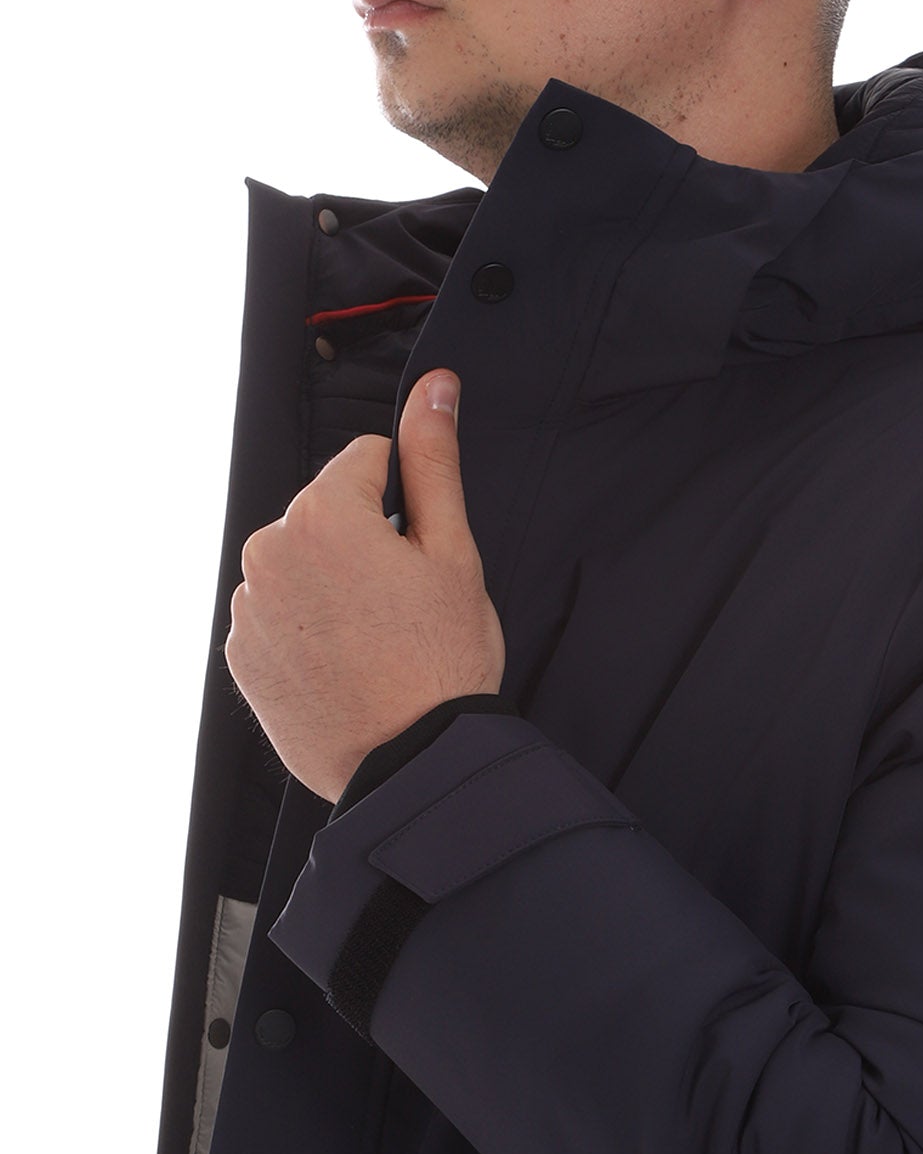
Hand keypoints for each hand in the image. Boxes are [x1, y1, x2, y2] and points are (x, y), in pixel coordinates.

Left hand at [225, 369, 505, 803]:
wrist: (412, 766)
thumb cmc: (442, 666)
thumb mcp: (453, 554)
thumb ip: (434, 461)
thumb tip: (435, 387)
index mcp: (322, 514)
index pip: (366, 461)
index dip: (407, 502)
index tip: (420, 556)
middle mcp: (268, 552)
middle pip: (325, 514)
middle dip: (363, 544)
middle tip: (404, 608)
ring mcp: (247, 609)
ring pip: (299, 567)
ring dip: (331, 587)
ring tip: (375, 644)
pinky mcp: (239, 656)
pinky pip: (276, 617)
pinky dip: (307, 631)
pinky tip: (346, 667)